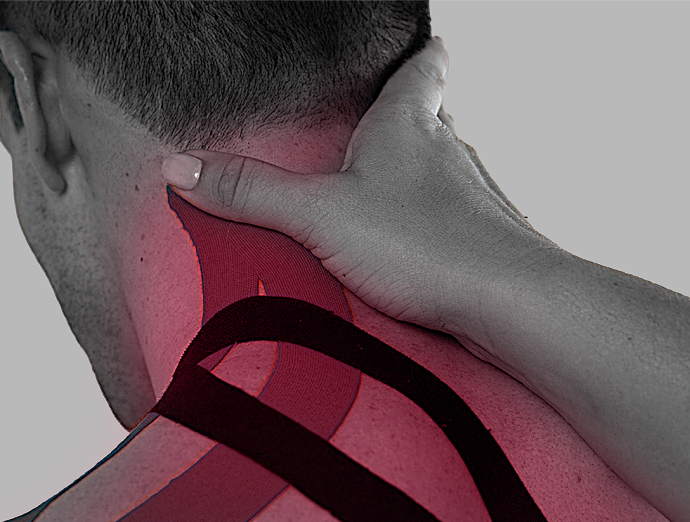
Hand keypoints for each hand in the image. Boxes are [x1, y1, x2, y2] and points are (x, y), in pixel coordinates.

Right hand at [161, 36, 557, 334]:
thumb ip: (252, 194)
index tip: (413, 53)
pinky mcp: (477, 247)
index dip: (417, 57)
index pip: (422, 69)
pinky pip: (444, 232)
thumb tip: (186, 169)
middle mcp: (448, 155)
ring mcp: (469, 202)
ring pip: (438, 181)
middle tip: (369, 142)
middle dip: (401, 130)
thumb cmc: (430, 246)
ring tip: (374, 211)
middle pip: (429, 124)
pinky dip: (421, 239)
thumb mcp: (319, 216)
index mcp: (410, 127)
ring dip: (409, 190)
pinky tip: (400, 266)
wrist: (504, 301)